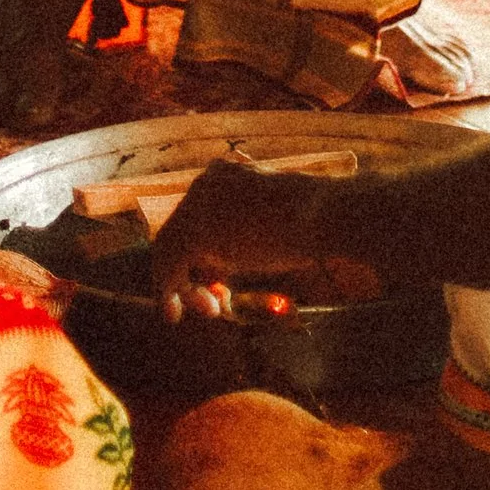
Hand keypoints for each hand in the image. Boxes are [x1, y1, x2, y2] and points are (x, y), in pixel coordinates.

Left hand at [152, 165, 348, 320]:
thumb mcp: (274, 220)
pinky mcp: (196, 231)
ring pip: (169, 249)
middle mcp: (204, 185)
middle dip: (192, 273)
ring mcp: (197, 205)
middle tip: (212, 305)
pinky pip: (168, 264)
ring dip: (181, 287)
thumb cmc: (314, 221)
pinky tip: (173, 314)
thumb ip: (247, 233)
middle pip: (180, 233)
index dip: (204, 257)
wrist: (323, 215)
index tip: (220, 286)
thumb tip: (231, 258)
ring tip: (207, 311)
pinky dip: (167, 291)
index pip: (197, 219)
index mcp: (224, 176)